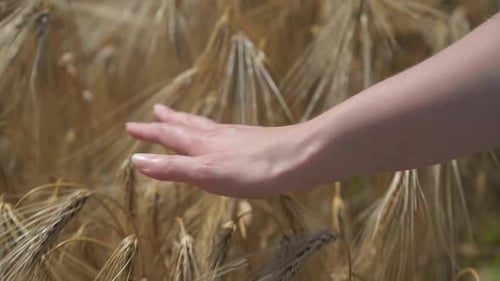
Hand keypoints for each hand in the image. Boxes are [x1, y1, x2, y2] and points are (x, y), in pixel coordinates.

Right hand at [126, 104, 319, 196]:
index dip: (149, 133)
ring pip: (206, 127)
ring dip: (189, 123)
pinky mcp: (254, 143)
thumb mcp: (207, 173)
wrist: (301, 158)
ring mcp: (237, 138)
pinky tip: (223, 137)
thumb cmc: (255, 168)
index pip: (169, 136)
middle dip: (168, 120)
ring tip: (182, 118)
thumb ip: (173, 168)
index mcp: (203, 145)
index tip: (130, 127)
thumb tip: (136, 161)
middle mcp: (218, 137)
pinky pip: (224, 134)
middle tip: (156, 110)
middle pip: (187, 125)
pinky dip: (213, 133)